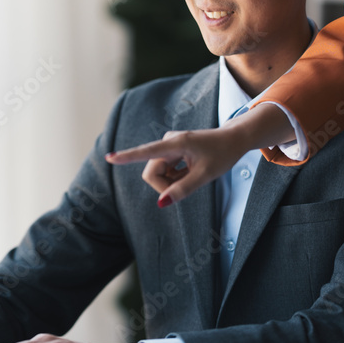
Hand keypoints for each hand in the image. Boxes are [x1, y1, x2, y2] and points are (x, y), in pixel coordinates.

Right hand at [106, 104, 294, 205]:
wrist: (234, 139)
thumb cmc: (222, 154)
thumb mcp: (206, 175)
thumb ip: (183, 189)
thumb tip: (161, 203)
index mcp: (176, 143)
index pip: (147, 152)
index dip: (127, 157)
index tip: (109, 158)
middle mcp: (168, 142)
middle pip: (152, 173)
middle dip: (164, 186)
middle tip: (186, 187)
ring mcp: (168, 146)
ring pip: (157, 173)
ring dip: (172, 181)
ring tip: (192, 175)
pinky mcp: (170, 150)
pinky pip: (164, 170)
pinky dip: (175, 177)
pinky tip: (190, 171)